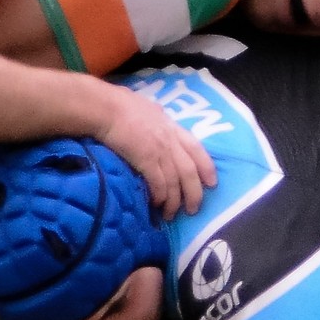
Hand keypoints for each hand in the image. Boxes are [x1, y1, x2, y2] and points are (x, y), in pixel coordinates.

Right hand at [94, 86, 214, 216]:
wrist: (107, 108)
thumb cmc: (121, 105)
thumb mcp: (148, 110)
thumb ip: (157, 121)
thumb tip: (157, 123)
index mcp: (172, 127)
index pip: (197, 148)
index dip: (207, 167)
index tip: (212, 183)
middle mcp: (170, 140)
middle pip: (190, 171)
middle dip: (194, 193)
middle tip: (193, 210)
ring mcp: (160, 151)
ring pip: (175, 182)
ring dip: (174, 202)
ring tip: (170, 215)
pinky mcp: (146, 160)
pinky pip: (158, 184)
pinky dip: (160, 197)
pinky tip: (156, 204)